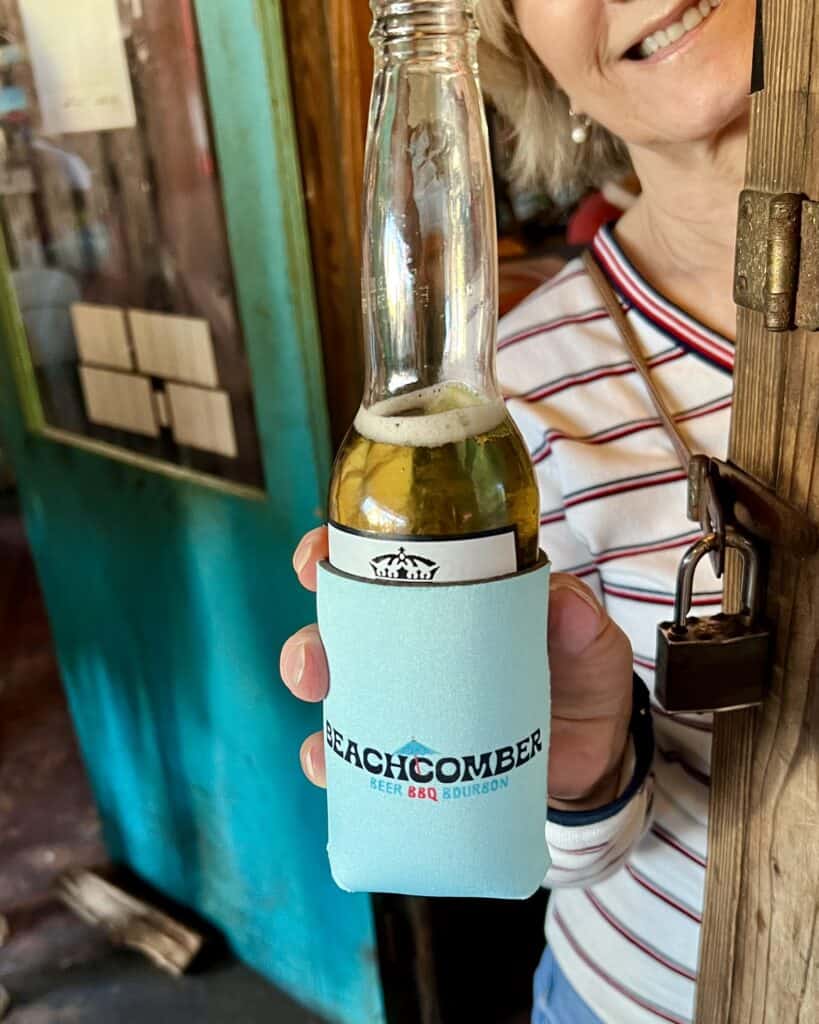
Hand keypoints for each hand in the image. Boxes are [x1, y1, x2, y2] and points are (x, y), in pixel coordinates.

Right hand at [280, 528, 633, 810]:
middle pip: (342, 629)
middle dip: (312, 640)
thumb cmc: (583, 682)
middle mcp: (415, 641)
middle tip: (315, 665)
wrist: (592, 760)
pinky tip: (326, 768)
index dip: (337, 552)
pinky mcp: (407, 751)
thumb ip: (581, 624)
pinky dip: (330, 759)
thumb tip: (565, 604)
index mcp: (449, 596)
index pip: (381, 562)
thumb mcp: (590, 647)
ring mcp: (406, 697)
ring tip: (318, 715)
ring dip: (314, 699)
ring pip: (338, 689)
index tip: (315, 559)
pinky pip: (355, 754)